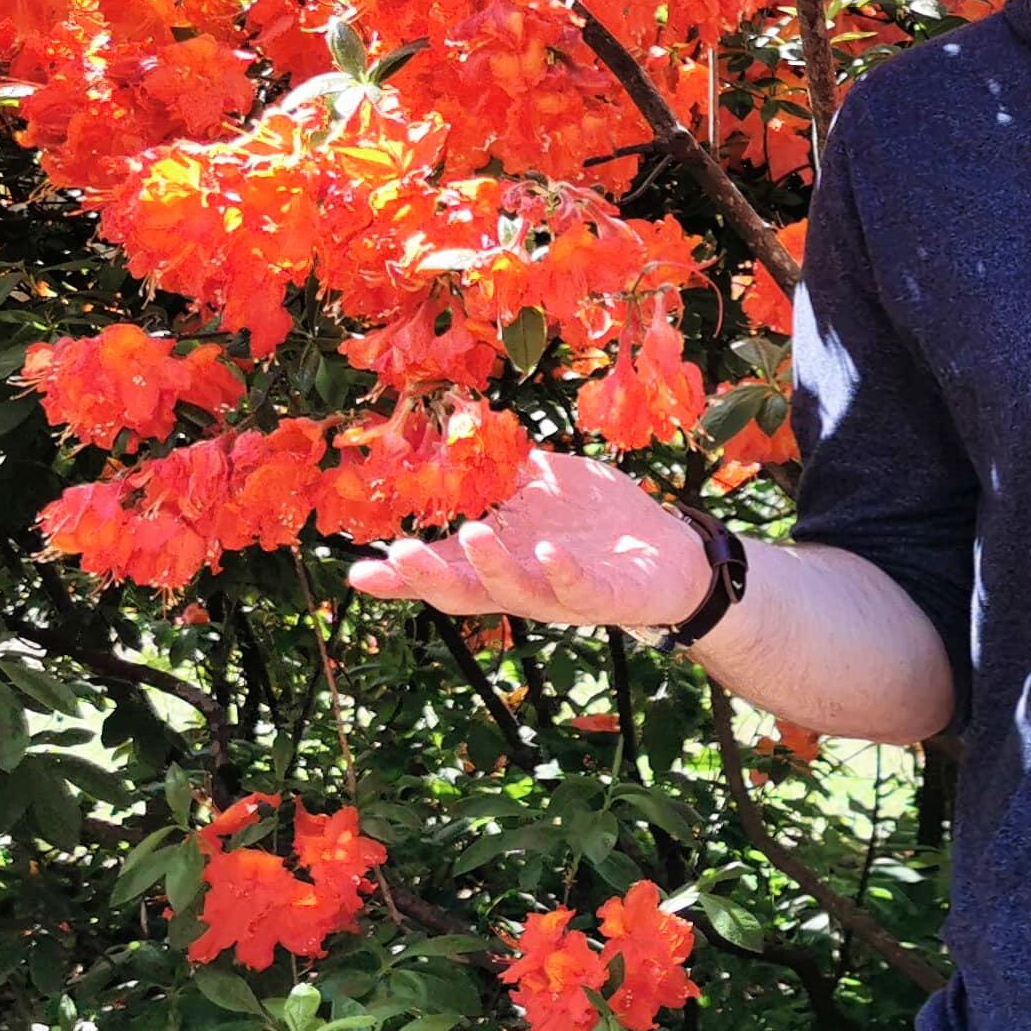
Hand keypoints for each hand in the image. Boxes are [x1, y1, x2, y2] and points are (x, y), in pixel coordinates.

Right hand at [342, 446, 711, 631]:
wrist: (672, 551)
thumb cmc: (602, 519)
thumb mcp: (550, 483)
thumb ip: (508, 467)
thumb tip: (463, 432)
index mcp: (503, 557)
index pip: (445, 569)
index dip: (403, 576)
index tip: (358, 573)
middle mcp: (523, 581)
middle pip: (466, 591)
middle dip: (430, 578)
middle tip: (398, 557)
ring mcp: (561, 593)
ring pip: (516, 592)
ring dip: (491, 567)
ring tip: (470, 536)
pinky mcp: (605, 597)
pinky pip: (579, 589)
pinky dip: (562, 572)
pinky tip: (549, 552)